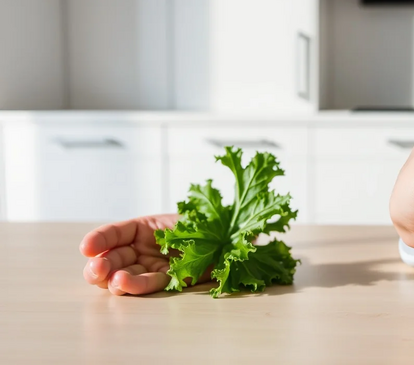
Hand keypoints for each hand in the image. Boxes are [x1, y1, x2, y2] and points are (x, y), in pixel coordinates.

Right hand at [80, 214, 207, 295]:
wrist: (238, 242)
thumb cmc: (213, 222)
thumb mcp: (189, 214)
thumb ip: (169, 221)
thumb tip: (146, 223)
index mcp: (145, 227)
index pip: (115, 233)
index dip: (99, 239)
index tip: (87, 247)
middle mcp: (144, 248)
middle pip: (113, 258)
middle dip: (100, 264)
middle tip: (98, 269)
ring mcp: (153, 266)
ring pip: (125, 275)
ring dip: (115, 279)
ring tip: (115, 280)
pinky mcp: (168, 281)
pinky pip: (149, 284)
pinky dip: (137, 285)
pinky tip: (126, 284)